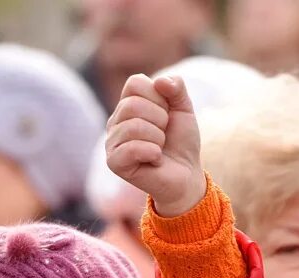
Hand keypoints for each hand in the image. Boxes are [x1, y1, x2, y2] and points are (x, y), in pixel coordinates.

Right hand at [106, 74, 205, 216]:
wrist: (186, 175)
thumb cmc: (181, 143)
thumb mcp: (184, 109)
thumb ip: (176, 88)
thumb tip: (160, 81)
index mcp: (128, 104)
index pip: (135, 82)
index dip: (158, 96)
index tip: (166, 114)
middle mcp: (115, 121)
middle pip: (132, 104)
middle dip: (159, 119)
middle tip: (164, 135)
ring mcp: (112, 142)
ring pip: (133, 126)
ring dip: (157, 138)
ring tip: (159, 148)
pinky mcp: (114, 163)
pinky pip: (132, 148)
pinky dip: (152, 152)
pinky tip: (155, 159)